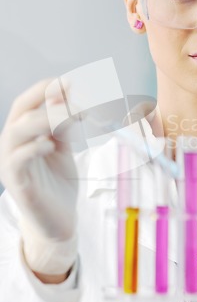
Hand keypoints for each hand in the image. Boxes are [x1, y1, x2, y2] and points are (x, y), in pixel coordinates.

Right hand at [0, 80, 77, 275]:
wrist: (59, 220)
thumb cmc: (59, 181)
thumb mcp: (64, 147)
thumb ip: (63, 125)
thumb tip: (67, 97)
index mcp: (25, 132)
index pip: (28, 101)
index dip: (47, 88)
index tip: (72, 82)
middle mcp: (13, 144)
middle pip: (22, 111)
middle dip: (50, 101)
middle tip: (80, 103)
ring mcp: (11, 163)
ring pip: (16, 131)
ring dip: (44, 119)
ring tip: (70, 118)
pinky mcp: (17, 184)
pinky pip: (17, 160)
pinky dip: (33, 148)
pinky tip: (51, 145)